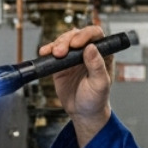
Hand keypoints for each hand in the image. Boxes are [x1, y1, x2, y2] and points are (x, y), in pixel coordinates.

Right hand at [39, 25, 112, 147]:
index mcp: (102, 54)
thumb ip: (97, 66)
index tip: (76, 43)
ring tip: (53, 54)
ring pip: (64, 41)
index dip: (86, 35)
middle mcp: (88, 52)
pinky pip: (53, 52)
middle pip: (76, 35)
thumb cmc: (96, 99)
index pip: (96, 35)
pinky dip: (48, 50)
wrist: (82, 112)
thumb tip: (91, 47)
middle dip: (67, 41)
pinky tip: (44, 52)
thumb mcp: (100, 84)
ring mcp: (73, 56)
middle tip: (60, 52)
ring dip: (57, 44)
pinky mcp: (61, 63)